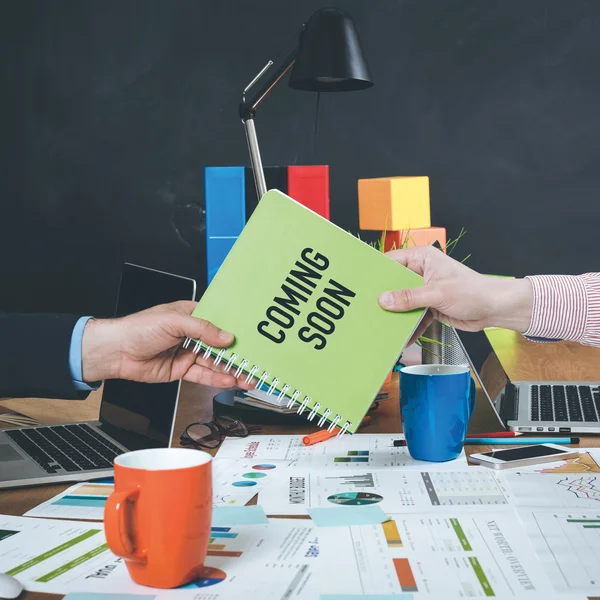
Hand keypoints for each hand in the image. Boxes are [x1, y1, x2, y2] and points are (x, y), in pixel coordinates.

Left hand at [80, 301, 251, 388]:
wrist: (116, 352)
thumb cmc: (138, 328)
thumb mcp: (174, 321)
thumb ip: (202, 329)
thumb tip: (226, 337)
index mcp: (191, 315)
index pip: (219, 321)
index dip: (235, 329)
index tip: (252, 336)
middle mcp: (191, 334)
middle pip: (220, 344)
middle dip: (238, 353)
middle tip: (256, 361)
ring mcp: (187, 352)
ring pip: (214, 362)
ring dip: (231, 369)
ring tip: (248, 375)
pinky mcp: (182, 370)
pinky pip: (203, 375)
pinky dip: (217, 378)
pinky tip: (230, 380)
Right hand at [377, 247, 533, 340]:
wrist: (495, 309)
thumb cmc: (474, 291)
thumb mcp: (437, 293)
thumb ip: (410, 297)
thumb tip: (385, 300)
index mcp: (423, 258)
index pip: (392, 262)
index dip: (377, 272)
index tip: (364, 284)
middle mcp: (422, 272)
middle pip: (395, 284)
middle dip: (385, 298)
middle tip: (370, 307)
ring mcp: (425, 290)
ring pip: (403, 302)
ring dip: (396, 315)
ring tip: (383, 324)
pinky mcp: (429, 306)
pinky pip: (413, 316)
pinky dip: (409, 327)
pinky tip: (402, 337)